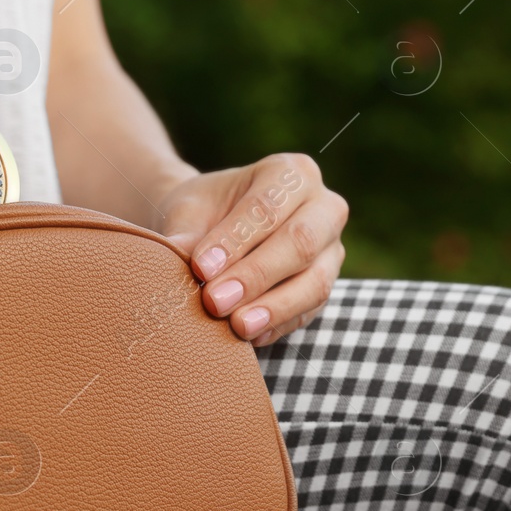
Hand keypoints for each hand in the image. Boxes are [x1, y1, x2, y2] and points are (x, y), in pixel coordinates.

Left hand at [157, 153, 347, 346]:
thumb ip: (186, 232)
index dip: (235, 240)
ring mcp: (331, 249)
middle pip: (300, 242)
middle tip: (215, 301)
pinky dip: (279, 325)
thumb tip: (179, 254)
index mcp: (290, 173)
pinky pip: (310, 311)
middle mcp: (323, 206)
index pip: (266, 207)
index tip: (201, 268)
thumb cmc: (205, 213)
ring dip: (274, 308)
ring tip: (237, 326)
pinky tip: (250, 337)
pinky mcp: (326, 285)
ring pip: (315, 282)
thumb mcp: (189, 211)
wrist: (216, 227)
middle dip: (256, 276)